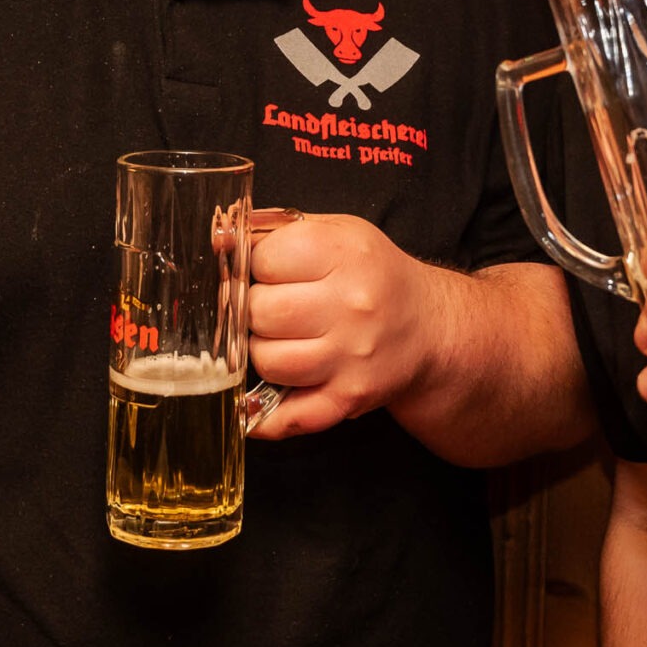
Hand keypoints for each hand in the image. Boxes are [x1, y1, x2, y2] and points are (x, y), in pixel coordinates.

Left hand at [246, 213, 442, 438]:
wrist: (428, 327)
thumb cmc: (372, 275)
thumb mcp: (337, 232)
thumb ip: (275, 230)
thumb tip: (218, 240)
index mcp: (346, 254)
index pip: (263, 260)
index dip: (257, 267)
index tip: (271, 272)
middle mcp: (352, 305)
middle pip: (260, 312)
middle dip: (256, 311)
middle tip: (276, 308)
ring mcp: (351, 357)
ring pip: (265, 360)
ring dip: (262, 352)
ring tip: (285, 340)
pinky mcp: (349, 398)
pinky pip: (286, 416)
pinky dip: (262, 416)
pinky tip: (254, 403)